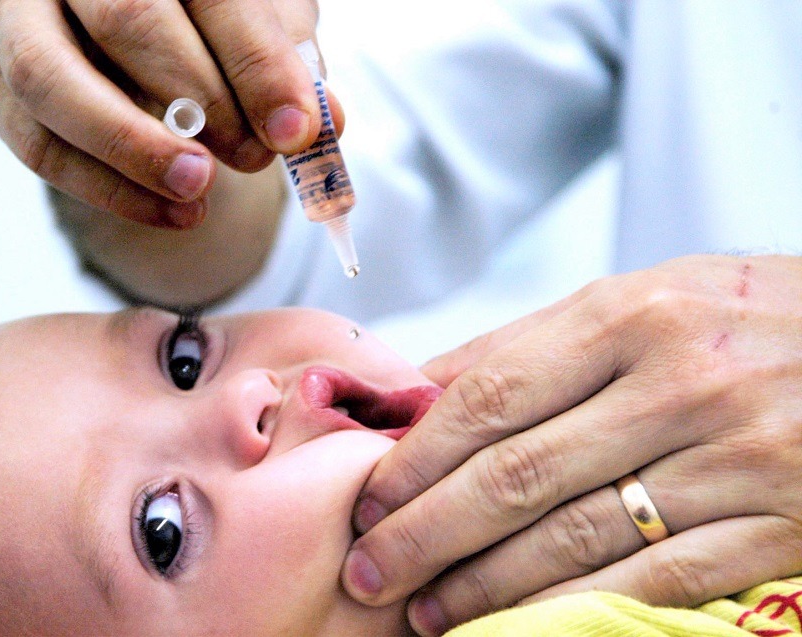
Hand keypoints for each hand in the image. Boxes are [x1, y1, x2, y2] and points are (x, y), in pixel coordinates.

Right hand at [0, 0, 332, 226]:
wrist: (140, 32)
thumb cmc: (212, 24)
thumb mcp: (262, 29)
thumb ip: (290, 68)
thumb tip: (323, 120)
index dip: (256, 64)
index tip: (295, 130)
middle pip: (127, 19)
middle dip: (201, 101)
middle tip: (253, 157)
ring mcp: (22, 16)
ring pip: (51, 80)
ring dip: (134, 150)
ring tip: (200, 192)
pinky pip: (35, 142)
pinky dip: (107, 190)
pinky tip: (172, 212)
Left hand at [341, 254, 801, 635]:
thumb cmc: (737, 318)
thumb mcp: (639, 298)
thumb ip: (528, 342)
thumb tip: (421, 386)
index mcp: (631, 315)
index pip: (491, 396)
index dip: (418, 457)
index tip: (368, 497)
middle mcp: (681, 384)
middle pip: (518, 473)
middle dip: (428, 530)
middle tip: (370, 569)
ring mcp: (736, 458)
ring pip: (576, 536)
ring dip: (485, 583)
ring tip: (425, 609)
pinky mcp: (782, 523)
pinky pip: (657, 580)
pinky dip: (573, 609)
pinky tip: (515, 626)